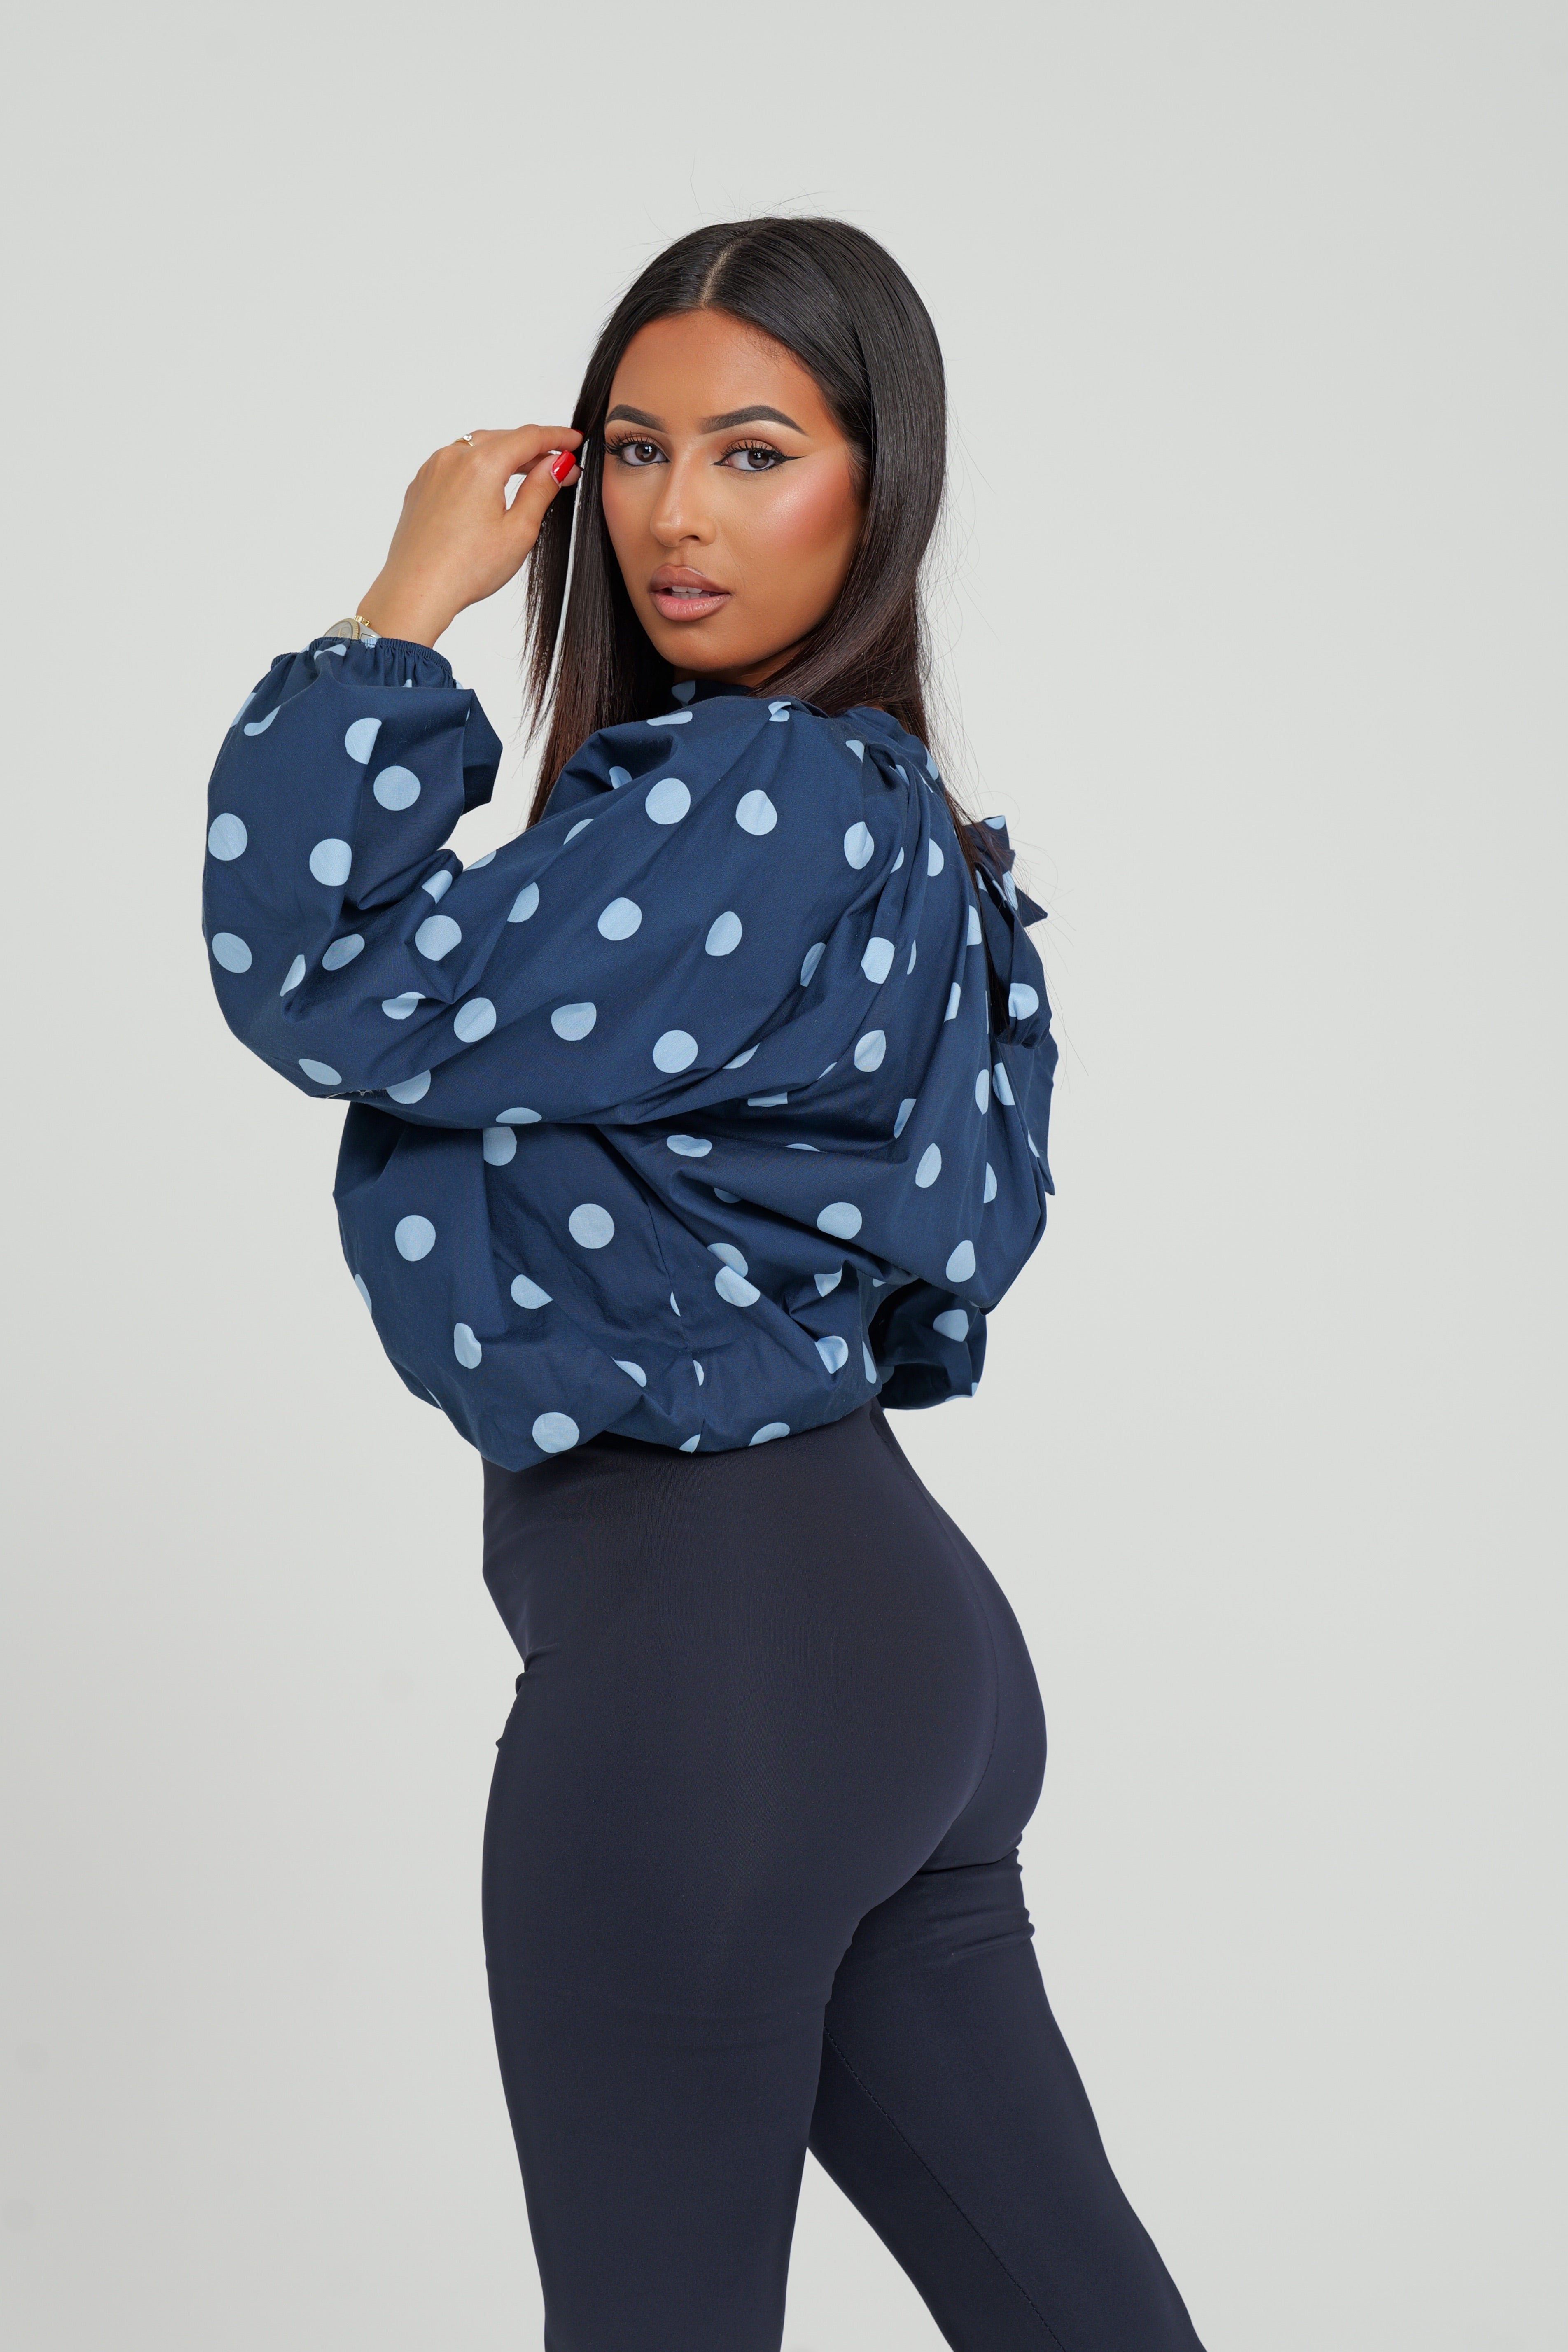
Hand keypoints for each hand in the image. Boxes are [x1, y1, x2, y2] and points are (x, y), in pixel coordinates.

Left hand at [356, 425, 582, 647]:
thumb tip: (557, 464)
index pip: (529, 437)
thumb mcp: (519, 531)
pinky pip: (456, 463)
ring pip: (478, 448)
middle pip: (503, 438)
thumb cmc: (465, 569)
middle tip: (559, 466)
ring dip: (506, 455)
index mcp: (481, 464)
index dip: (557, 437)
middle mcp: (453, 458)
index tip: (574, 441)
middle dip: (533, 448)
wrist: (416, 591)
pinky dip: (479, 466)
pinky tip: (490, 486)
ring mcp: (433, 470)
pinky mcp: (421, 485)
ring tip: (528, 473)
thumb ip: (541, 490)